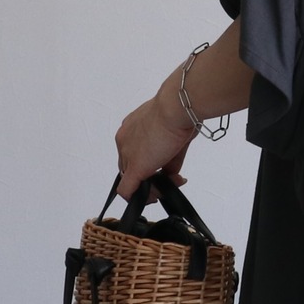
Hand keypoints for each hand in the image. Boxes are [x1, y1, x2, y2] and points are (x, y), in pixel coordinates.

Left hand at [114, 77, 195, 201]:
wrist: (176, 107)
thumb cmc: (179, 110)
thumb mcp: (174, 134)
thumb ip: (170, 156)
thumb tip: (172, 172)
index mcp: (132, 129)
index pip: (136, 154)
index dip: (152, 164)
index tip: (168, 166)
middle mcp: (124, 141)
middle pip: (132, 168)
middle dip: (153, 177)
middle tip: (174, 178)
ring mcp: (127, 155)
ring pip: (131, 180)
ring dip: (153, 186)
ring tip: (174, 182)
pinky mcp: (135, 168)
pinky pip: (128, 191)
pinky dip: (141, 197)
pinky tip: (156, 196)